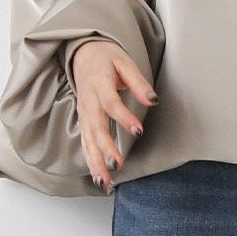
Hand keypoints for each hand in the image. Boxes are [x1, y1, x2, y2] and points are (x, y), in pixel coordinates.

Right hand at [70, 39, 157, 189]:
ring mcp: (84, 113)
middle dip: (106, 148)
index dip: (124, 118)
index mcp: (99, 84)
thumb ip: (138, 83)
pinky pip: (85, 143)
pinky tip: (98, 178)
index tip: (139, 131)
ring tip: (105, 182)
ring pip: (88, 141)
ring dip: (95, 162)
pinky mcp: (84, 121)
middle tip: (117, 165)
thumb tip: (153, 100)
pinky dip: (90, 161)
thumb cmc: (106, 58)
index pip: (111, 103)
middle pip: (96, 128)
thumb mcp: (125, 62)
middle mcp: (89, 102)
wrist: (83, 53)